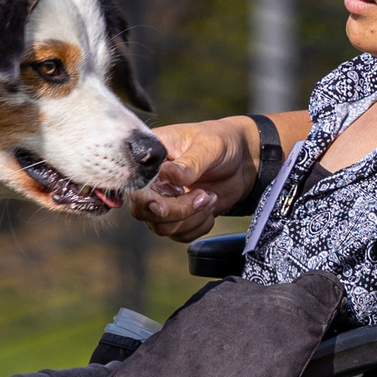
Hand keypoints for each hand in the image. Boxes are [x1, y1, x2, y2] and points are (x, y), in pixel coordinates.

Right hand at [130, 118, 256, 241]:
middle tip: (204, 195)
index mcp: (149, 158)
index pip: (134, 185)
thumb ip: (190, 163)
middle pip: (144, 211)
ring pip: (162, 227)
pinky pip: (180, 235)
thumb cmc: (222, 142)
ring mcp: (162, 200)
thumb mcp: (209, 146)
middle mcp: (150, 181)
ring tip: (210, 197)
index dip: (145, 199)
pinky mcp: (177, 216)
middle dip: (177, 211)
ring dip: (191, 218)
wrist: (242, 160)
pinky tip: (210, 205)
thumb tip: (168, 174)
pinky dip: (199, 226)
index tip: (162, 205)